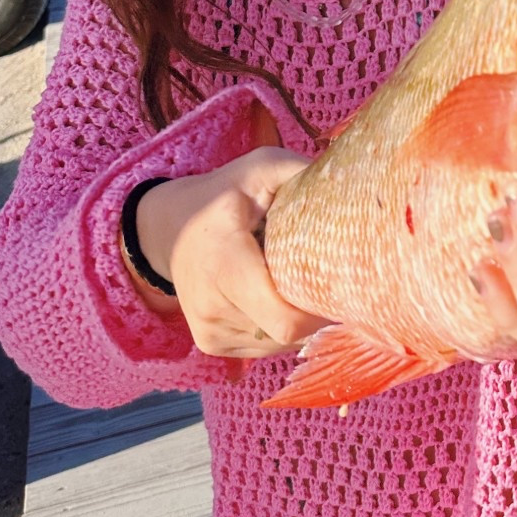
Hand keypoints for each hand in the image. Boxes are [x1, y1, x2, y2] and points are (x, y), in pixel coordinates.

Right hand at [132, 150, 327, 360]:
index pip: (286, 320)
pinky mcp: (210, 344)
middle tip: (327, 280)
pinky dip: (279, 328)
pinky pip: (264, 347)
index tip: (340, 285)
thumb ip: (298, 172)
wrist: (169, 227)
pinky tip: (274, 296)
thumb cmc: (226, 195)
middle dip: (315, 313)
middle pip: (287, 333)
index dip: (321, 312)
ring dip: (298, 321)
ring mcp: (209, 332)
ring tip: (293, 282)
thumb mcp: (259, 169)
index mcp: (226, 264)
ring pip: (279, 344)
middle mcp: (212, 307)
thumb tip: (347, 180)